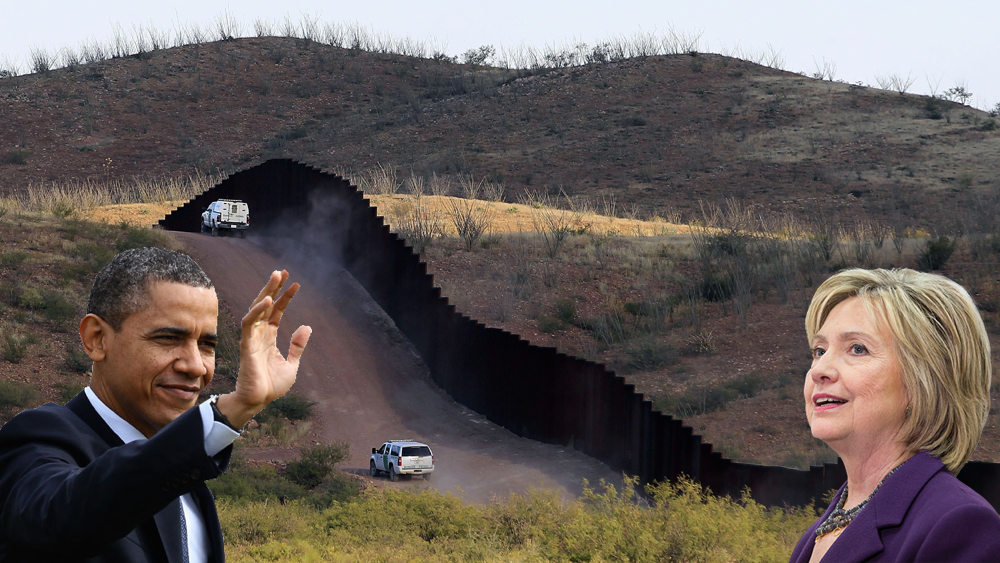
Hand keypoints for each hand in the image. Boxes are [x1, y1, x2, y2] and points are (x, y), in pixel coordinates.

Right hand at [216, 270, 311, 427]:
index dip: (285, 297)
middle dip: (273, 288)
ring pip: (256, 309)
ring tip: (276, 277)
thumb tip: (306, 326)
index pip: (277, 312)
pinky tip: (268, 300)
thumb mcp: (292, 364)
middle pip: (266, 305)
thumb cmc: (272, 385)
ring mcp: (252, 338)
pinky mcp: (247, 345)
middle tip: (282, 272)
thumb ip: (297, 346)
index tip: (296, 284)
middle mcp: (260, 334)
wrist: (260, 400)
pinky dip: (258, 311)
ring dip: (266, 292)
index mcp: (269, 337)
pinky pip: (249, 324)